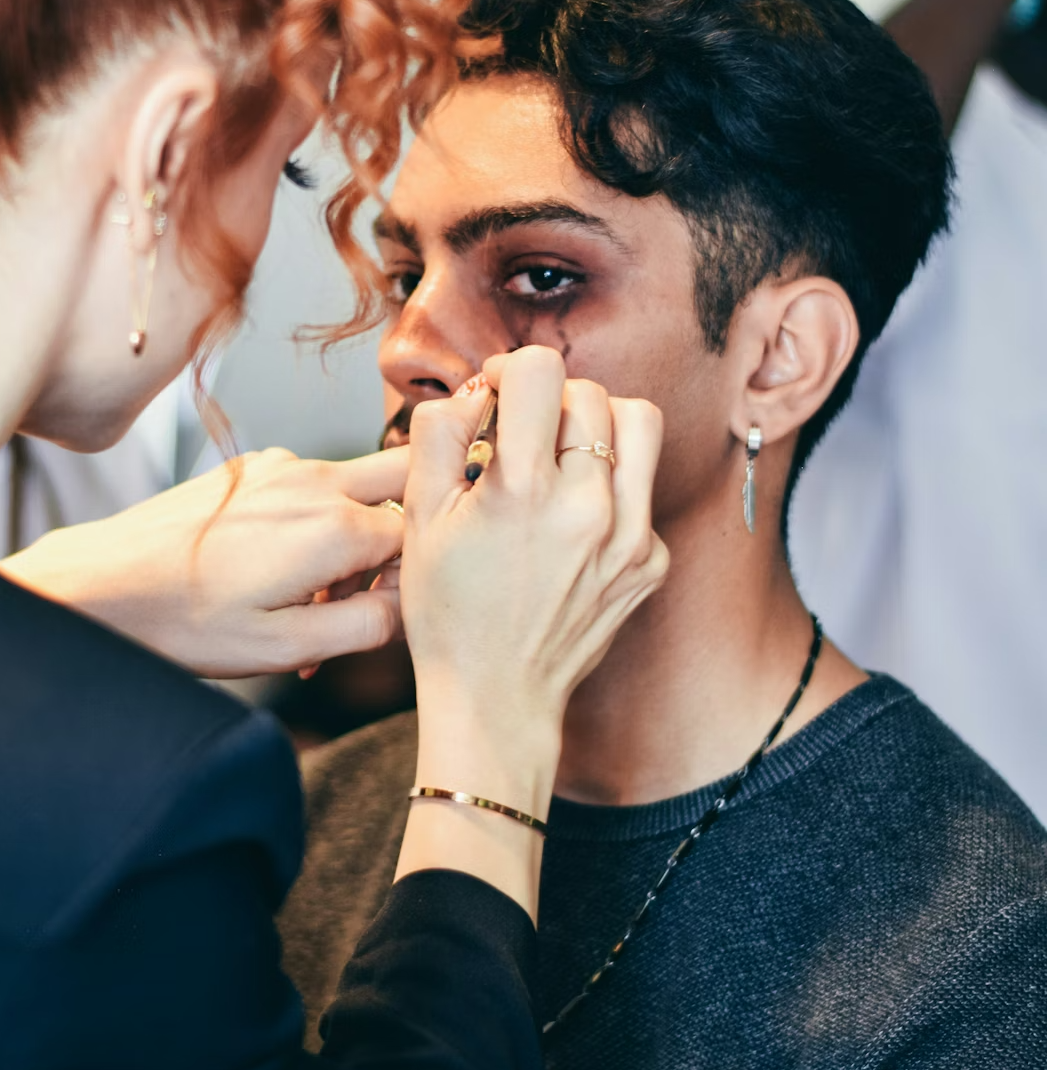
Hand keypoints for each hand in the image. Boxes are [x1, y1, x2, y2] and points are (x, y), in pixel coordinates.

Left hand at [0, 447, 406, 677]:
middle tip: (371, 586)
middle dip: (403, 531)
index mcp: (334, 526)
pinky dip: (314, 526)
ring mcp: (280, 467)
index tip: (380, 612)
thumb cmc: (184, 621)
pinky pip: (311, 487)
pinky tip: (276, 576)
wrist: (102, 585)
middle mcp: (313, 481)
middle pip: (405, 479)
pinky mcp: (251, 469)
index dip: (414, 576)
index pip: (421, 534)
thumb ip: (368, 626)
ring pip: (356, 487)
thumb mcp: (286, 647)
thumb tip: (410, 607)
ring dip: (354, 536)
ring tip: (309, 603)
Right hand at [401, 346, 667, 812]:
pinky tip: (574, 524)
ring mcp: (629, 535)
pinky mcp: (650, 561)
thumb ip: (439, 435)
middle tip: (522, 436)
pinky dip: (611, 489)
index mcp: (522, 490)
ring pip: (638, 425)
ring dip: (598, 426)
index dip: (510, 372)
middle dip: (551, 401)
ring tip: (563, 458)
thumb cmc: (449, 613)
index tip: (497, 399)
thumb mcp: (420, 518)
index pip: (541, 370)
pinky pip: (643, 490)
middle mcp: (587, 506)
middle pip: (591, 392)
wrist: (497, 698)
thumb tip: (476, 392)